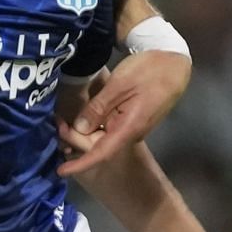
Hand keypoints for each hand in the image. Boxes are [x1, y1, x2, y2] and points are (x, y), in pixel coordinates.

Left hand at [56, 50, 190, 176]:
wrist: (174, 60)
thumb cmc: (149, 70)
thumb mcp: (119, 84)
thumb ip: (98, 107)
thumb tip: (80, 128)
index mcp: (129, 128)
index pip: (102, 153)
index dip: (81, 163)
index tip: (62, 171)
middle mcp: (131, 132)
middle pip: (99, 144)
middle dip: (76, 138)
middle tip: (56, 124)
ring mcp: (133, 126)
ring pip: (104, 135)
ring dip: (85, 131)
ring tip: (63, 121)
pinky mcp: (133, 118)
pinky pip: (110, 126)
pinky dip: (95, 123)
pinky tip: (83, 116)